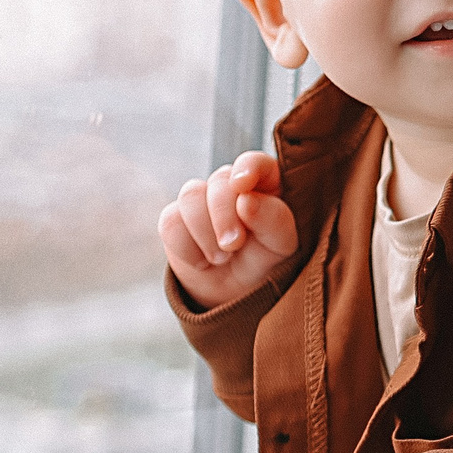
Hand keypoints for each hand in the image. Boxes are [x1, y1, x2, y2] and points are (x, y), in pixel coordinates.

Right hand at [161, 151, 297, 308]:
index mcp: (265, 184)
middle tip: (233, 246)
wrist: (233, 291)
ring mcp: (201, 198)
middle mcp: (231, 185)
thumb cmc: (264, 260)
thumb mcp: (281, 246)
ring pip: (191, 195)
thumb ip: (274, 220)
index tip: (242, 186)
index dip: (248, 167)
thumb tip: (246, 199)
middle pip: (219, 181)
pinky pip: (171, 222)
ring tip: (221, 258)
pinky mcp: (175, 217)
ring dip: (205, 233)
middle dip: (224, 216)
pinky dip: (187, 248)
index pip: (257, 161)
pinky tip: (202, 262)